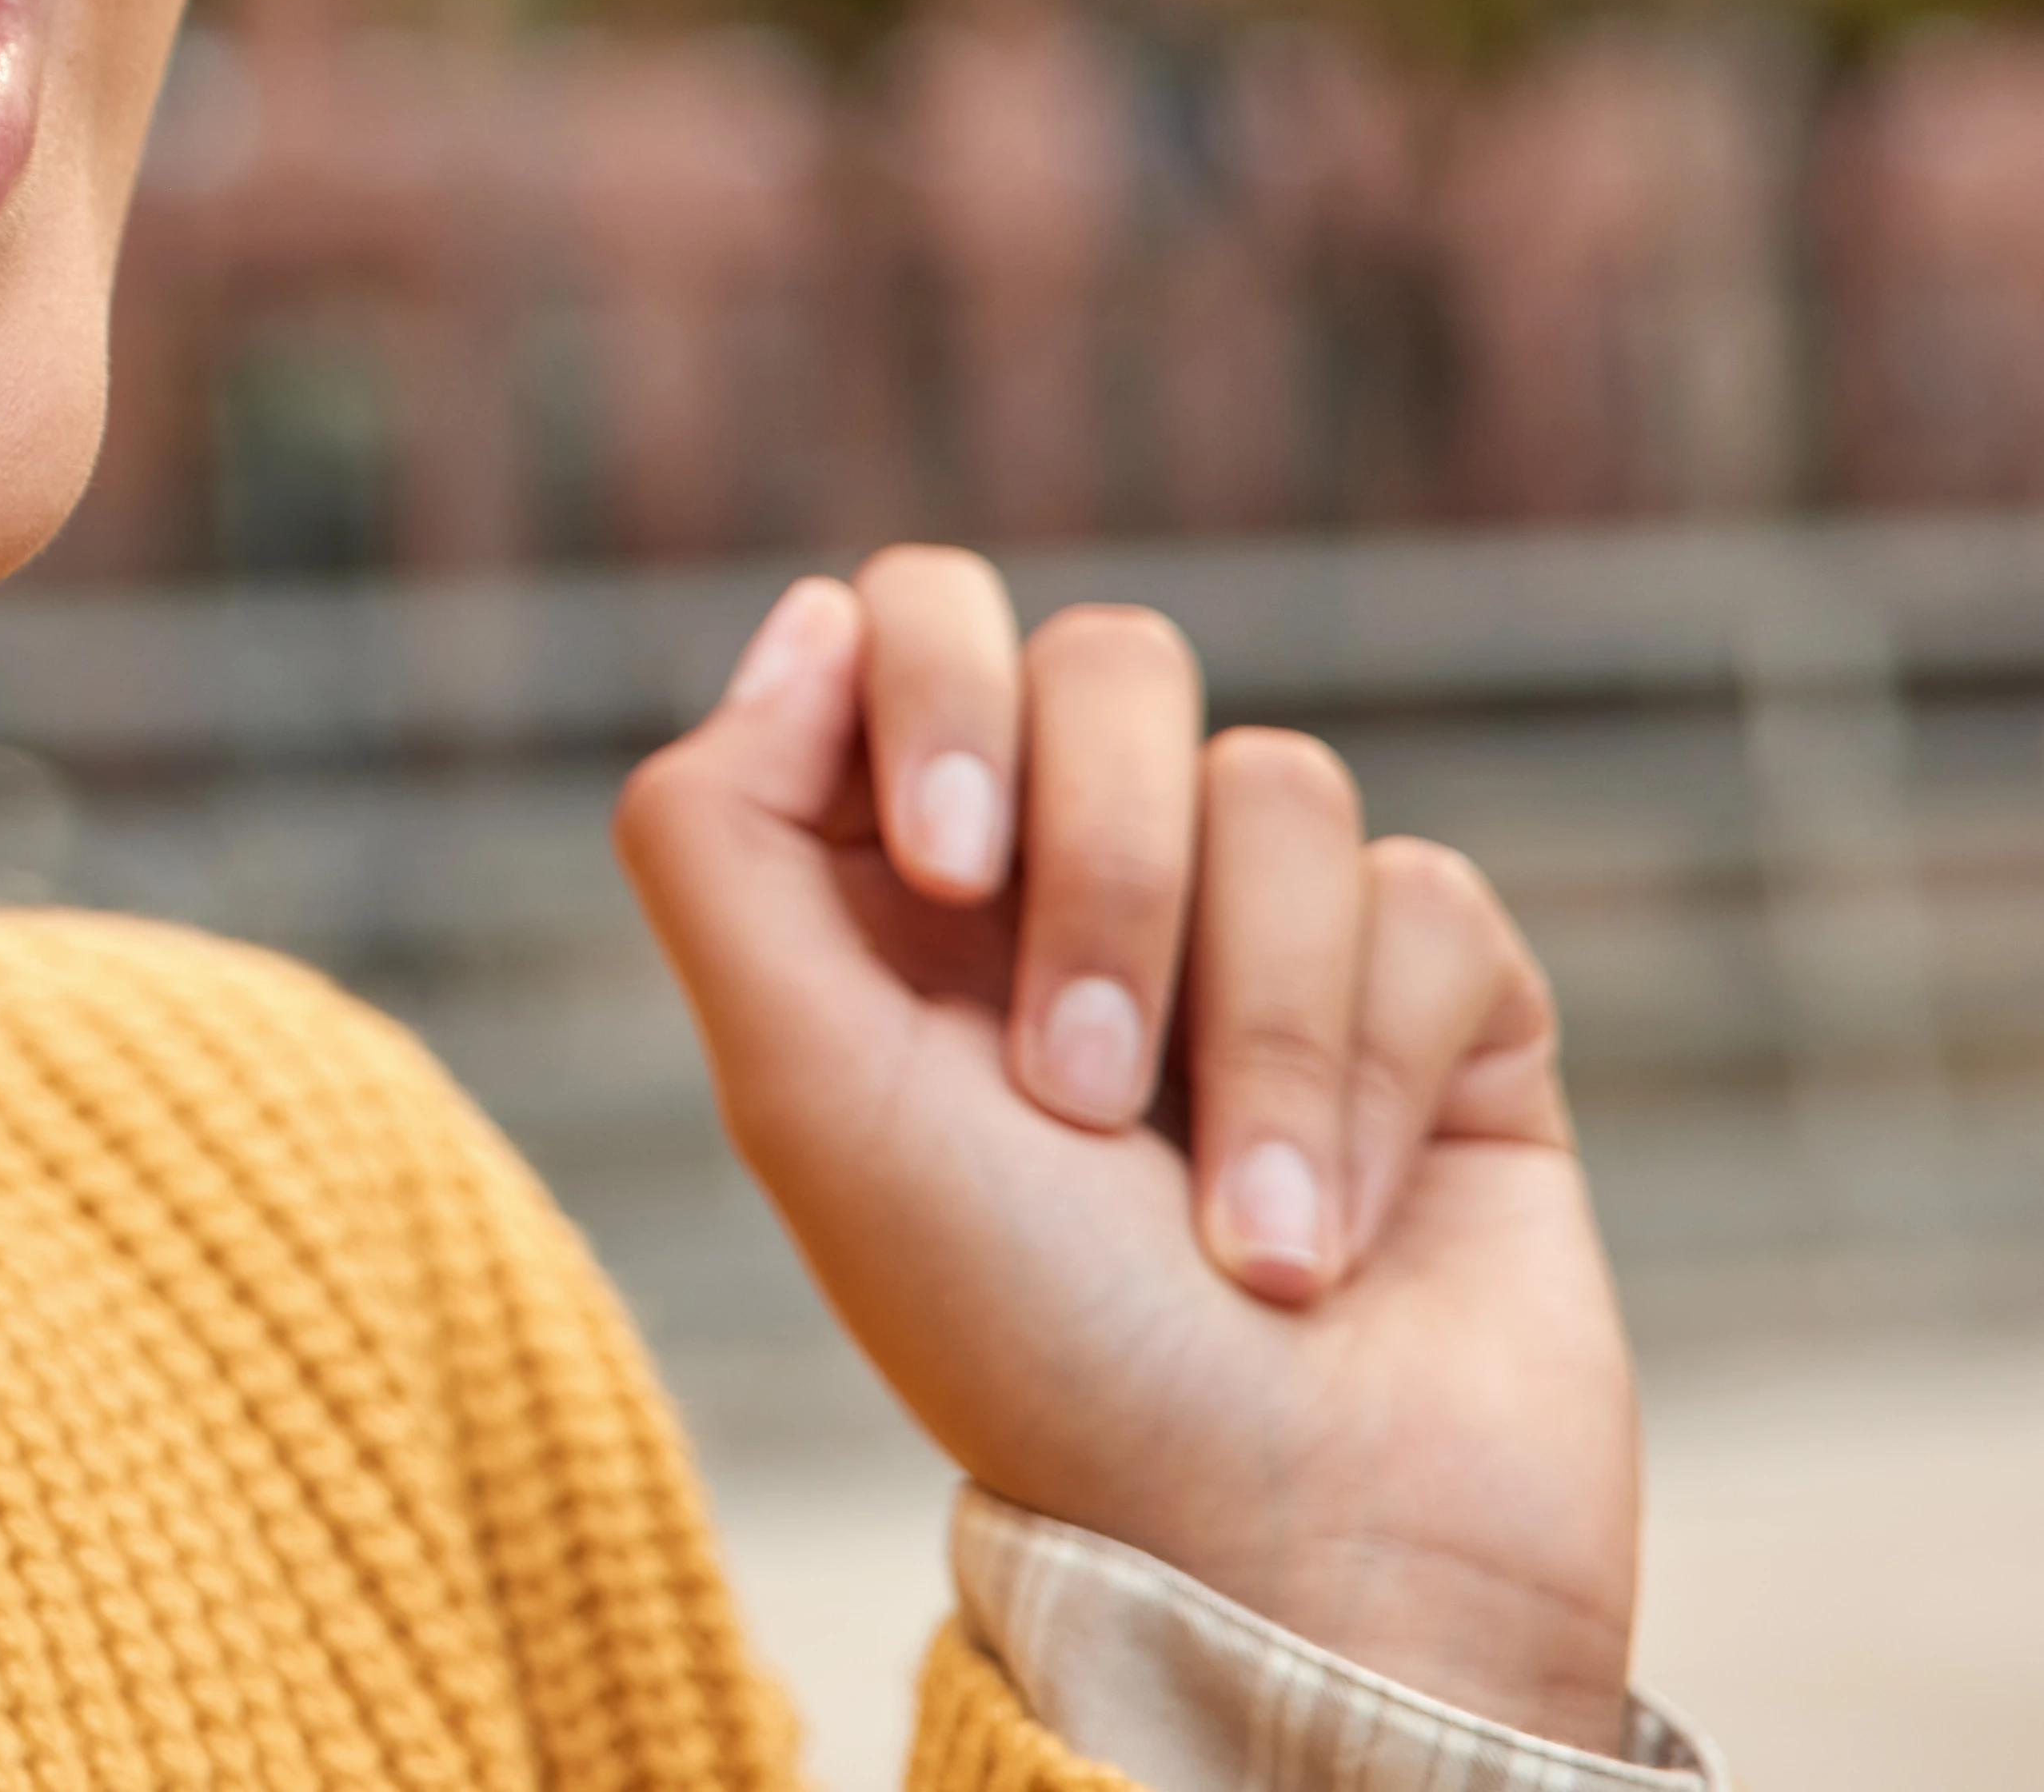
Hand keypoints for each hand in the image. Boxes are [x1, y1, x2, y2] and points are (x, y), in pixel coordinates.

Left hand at [616, 551, 1640, 1753]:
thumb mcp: (802, 1091)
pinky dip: (1372, 1082)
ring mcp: (1272, 935)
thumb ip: (723, 834)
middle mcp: (1084, 883)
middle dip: (1102, 878)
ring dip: (1249, 1026)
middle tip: (1079, 1094)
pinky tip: (1339, 1235)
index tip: (946, 865)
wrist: (1291, 1550)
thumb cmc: (1026, 1337)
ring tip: (1235, 1238)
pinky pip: (1425, 898)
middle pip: (1110, 663)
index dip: (938, 691)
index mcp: (907, 889)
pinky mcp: (1443, 1004)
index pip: (913, 616)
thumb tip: (806, 619)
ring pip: (1277, 785)